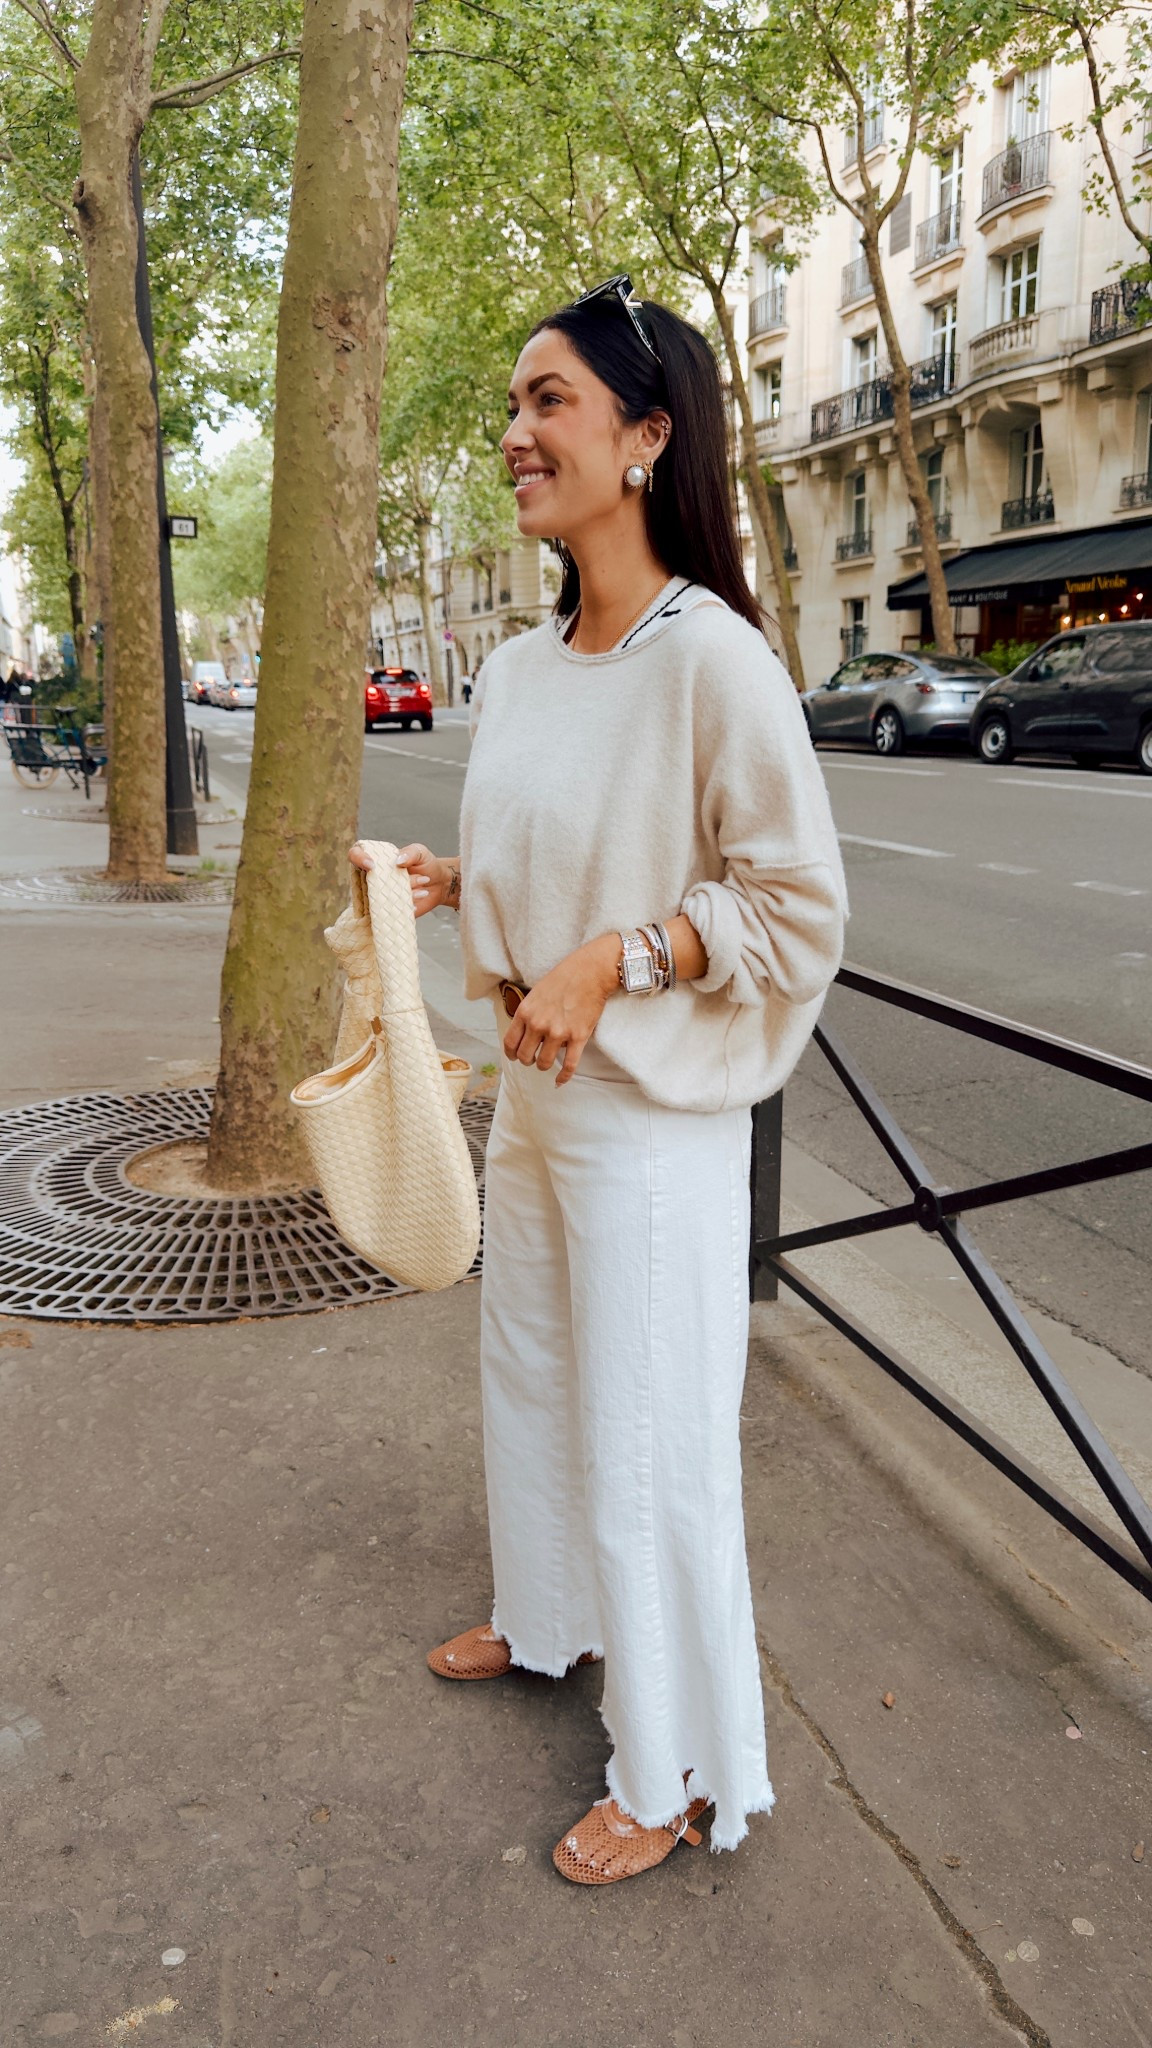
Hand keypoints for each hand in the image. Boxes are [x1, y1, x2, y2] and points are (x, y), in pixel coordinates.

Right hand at [348, 841, 460, 916]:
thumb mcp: (420, 852)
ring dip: (406, 890)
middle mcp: (373, 878)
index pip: (355, 855)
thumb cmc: (425, 864)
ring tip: (424, 882)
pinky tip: (419, 899)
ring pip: (381, 897)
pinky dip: (407, 905)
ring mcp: (379, 895)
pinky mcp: (389, 909)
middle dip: (393, 879)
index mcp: (377, 860)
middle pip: (369, 880)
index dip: (358, 859)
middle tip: (419, 877)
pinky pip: (390, 911)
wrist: (439, 884)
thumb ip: (410, 852)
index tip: (372, 865)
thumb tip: (397, 861)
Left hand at [504, 934, 619, 1084]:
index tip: (515, 1056)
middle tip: (534, 1058)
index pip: (510, 1042)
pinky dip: (563, 1077)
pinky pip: (569, 1065)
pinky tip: (559, 1081)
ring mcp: (558, 1032)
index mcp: (525, 1012)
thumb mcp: (536, 992)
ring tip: (547, 1061)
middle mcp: (539, 1024)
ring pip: (544, 1063)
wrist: (590, 971)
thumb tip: (524, 1031)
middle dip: (528, 1060)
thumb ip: (528, 1012)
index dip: (511, 1053)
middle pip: (525, 1056)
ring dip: (544, 1066)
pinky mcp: (578, 1037)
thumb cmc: (564, 977)